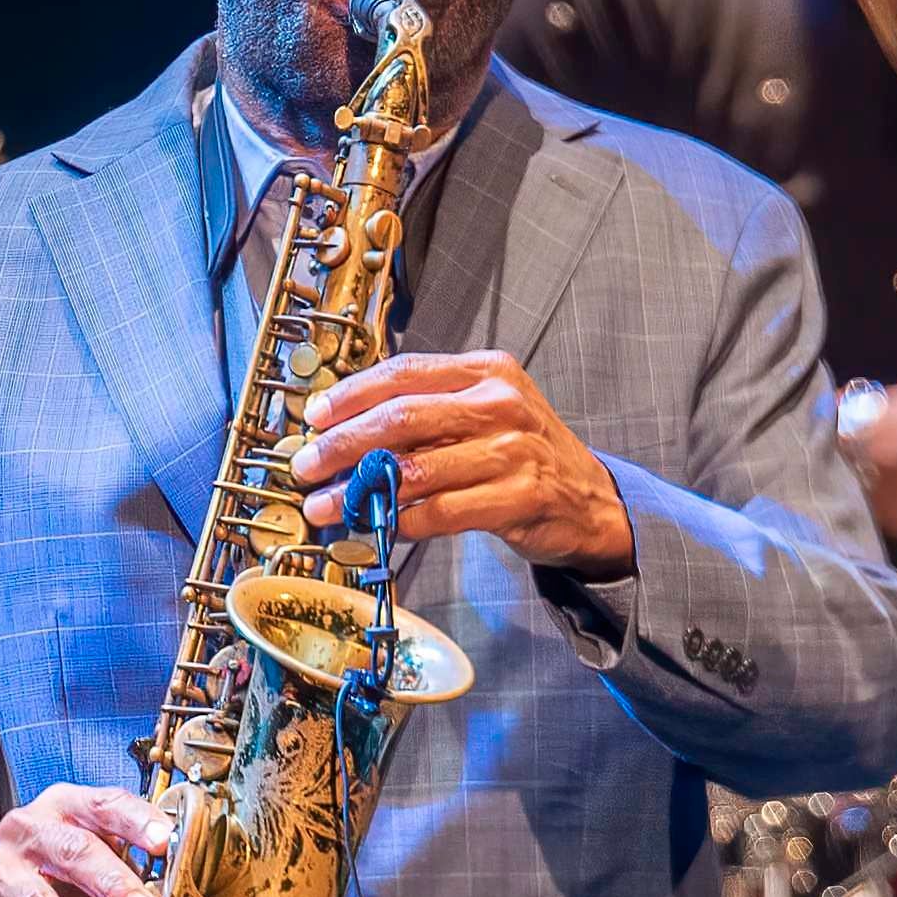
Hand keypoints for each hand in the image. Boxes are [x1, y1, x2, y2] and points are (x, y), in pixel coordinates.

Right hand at [0, 784, 173, 896]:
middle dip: (112, 884)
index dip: (136, 822)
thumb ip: (134, 870)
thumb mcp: (99, 863)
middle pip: (71, 850)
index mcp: (64, 807)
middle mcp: (25, 831)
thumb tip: (180, 895)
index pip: (103, 804)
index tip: (165, 844)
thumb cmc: (65, 880)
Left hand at [287, 348, 635, 575]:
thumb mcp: (483, 412)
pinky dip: (400, 520)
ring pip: (416, 469)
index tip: (314, 417)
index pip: (405, 373)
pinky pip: (441, 512)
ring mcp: (513, 451)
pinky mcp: (519, 498)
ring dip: (359, 490)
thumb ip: (427, 411)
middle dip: (343, 444)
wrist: (591, 500)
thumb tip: (343, 427)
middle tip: (305, 465)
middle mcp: (500, 404)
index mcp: (486, 371)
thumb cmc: (521, 453)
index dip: (352, 395)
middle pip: (402, 418)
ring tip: (323, 505)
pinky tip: (375, 525)